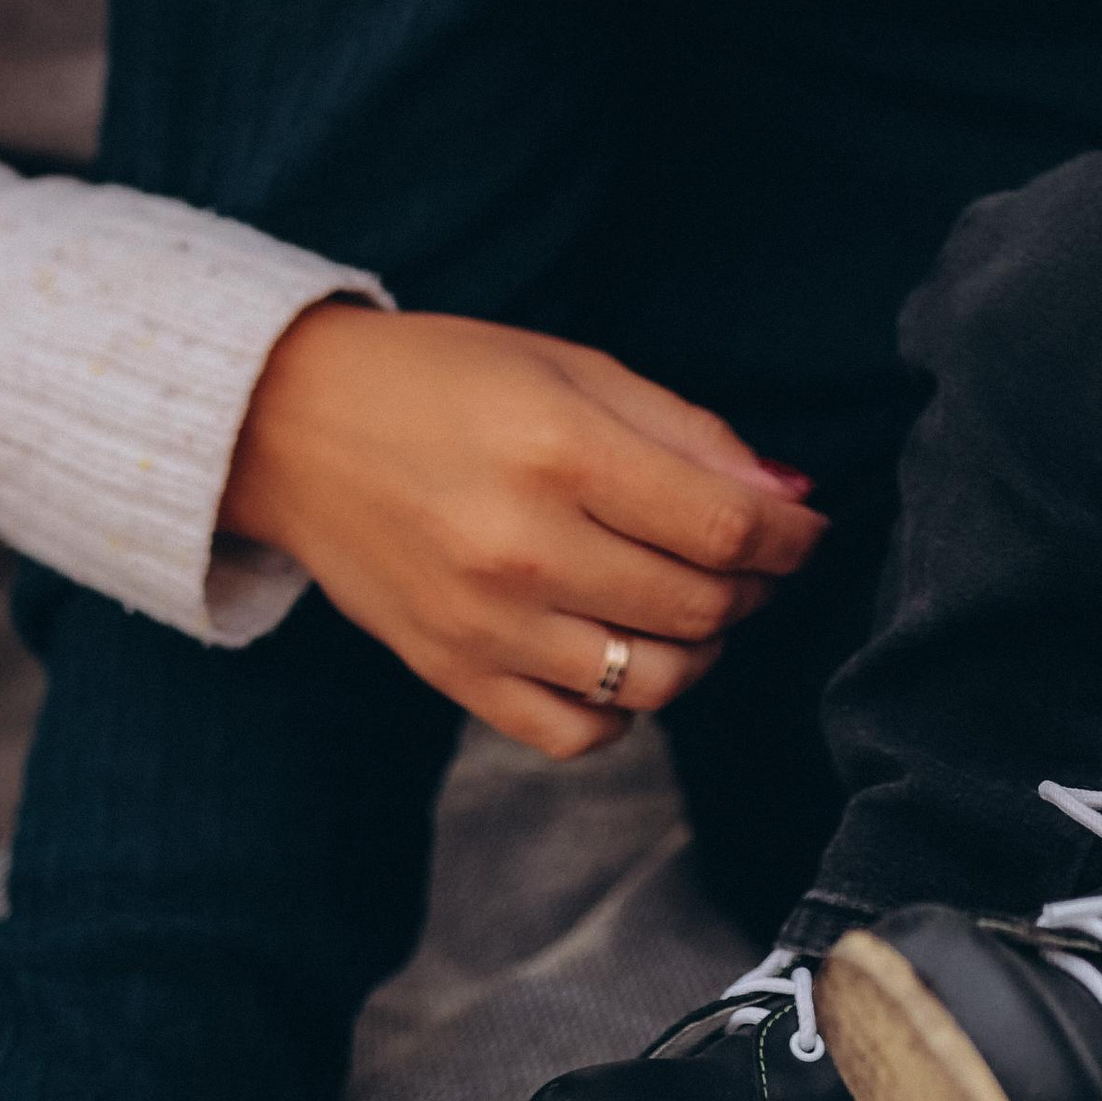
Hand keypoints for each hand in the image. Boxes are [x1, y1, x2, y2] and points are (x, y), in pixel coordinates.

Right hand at [220, 303, 825, 758]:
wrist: (294, 427)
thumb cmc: (446, 379)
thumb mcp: (574, 368)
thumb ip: (689, 435)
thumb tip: (791, 497)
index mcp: (562, 452)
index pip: (725, 528)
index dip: (791, 537)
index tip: (807, 529)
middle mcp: (524, 550)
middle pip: (701, 606)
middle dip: (755, 586)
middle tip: (753, 558)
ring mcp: (485, 626)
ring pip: (654, 681)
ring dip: (703, 649)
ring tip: (693, 604)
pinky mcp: (452, 675)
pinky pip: (576, 732)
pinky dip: (625, 708)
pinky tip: (622, 654)